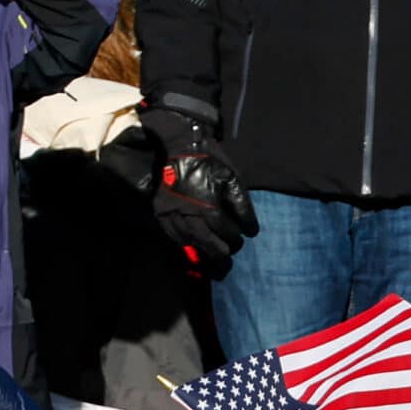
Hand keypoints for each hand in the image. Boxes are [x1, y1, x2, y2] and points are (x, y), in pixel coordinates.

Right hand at [140, 107, 258, 277]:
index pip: (225, 233)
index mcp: (208, 207)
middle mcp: (188, 215)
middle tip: (227, 264)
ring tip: (213, 260)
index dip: (236, 239)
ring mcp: (171, 214)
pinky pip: (172, 235)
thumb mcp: (232, 179)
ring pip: (189, 243)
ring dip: (202, 252)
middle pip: (206, 245)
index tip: (242, 239)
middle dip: (220, 256)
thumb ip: (242, 206)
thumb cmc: (209, 161)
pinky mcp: (160, 211)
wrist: (177, 145)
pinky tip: (193, 245)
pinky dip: (184, 243)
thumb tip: (250, 230)